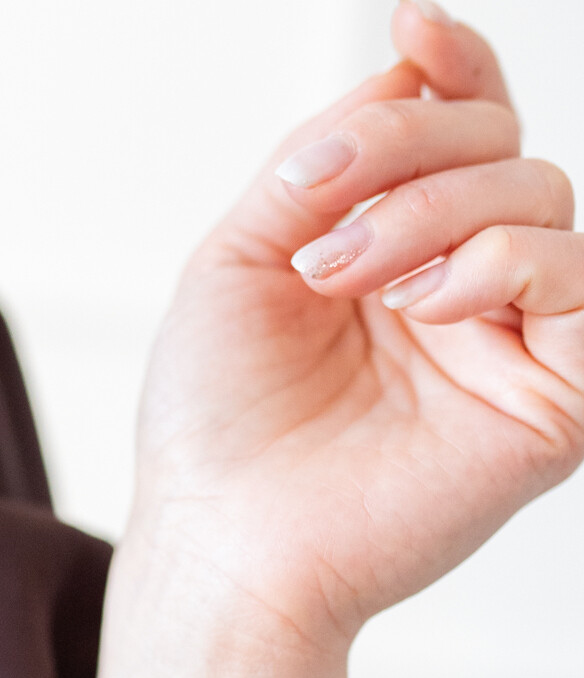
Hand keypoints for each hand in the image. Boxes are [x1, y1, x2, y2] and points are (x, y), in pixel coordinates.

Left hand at [71, 3, 583, 677]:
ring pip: (541, 199)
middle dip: (409, 154)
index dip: (450, 68)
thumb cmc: (213, 425)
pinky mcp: (550, 407)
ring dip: (441, 210)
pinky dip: (512, 263)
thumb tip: (402, 72)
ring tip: (353, 281)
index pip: (459, 129)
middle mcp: (456, 292)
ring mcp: (505, 347)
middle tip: (324, 240)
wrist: (223, 540)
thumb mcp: (238, 257)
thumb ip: (316, 162)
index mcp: (388, 251)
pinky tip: (432, 304)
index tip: (408, 30)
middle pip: (500, 146)